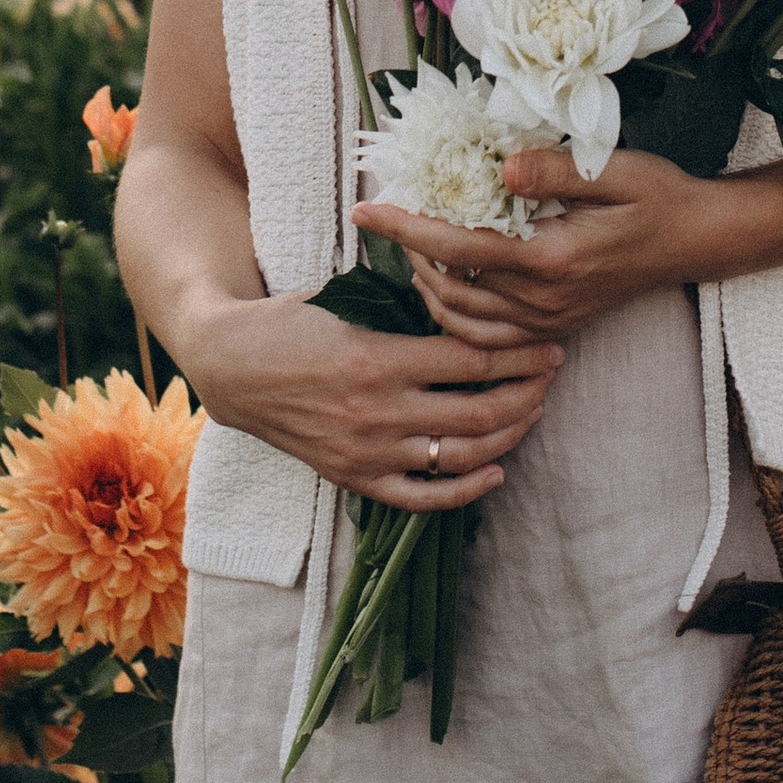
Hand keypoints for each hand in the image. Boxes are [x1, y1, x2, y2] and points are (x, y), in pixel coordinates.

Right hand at [174, 285, 561, 513]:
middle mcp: (378, 413)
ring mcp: (367, 452)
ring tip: (531, 411)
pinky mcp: (354, 478)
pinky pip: (423, 498)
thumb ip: (403, 298)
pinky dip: (466, 490)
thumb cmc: (291, 320)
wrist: (231, 366)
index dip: (520, 355)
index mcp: (378, 359)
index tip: (548, 344)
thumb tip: (466, 285)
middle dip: (527, 392)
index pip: (472, 363)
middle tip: (550, 374)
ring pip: (461, 457)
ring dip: (509, 436)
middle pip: (479, 413)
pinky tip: (495, 470)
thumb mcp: (345, 297)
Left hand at [354, 145, 769, 352]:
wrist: (697, 240)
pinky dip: (456, 313)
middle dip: (410, 254)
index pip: (458, 244)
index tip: (365, 206)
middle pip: (450, 288)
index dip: (405, 225)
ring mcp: (549, 319)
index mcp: (552, 258)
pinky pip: (488, 336)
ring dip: (428, 286)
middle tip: (389, 216)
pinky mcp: (554, 327)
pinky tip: (448, 281)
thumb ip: (554, 170)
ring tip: (414, 247)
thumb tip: (500, 168)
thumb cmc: (658, 195)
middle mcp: (545, 298)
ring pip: (462, 320)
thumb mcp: (613, 169)